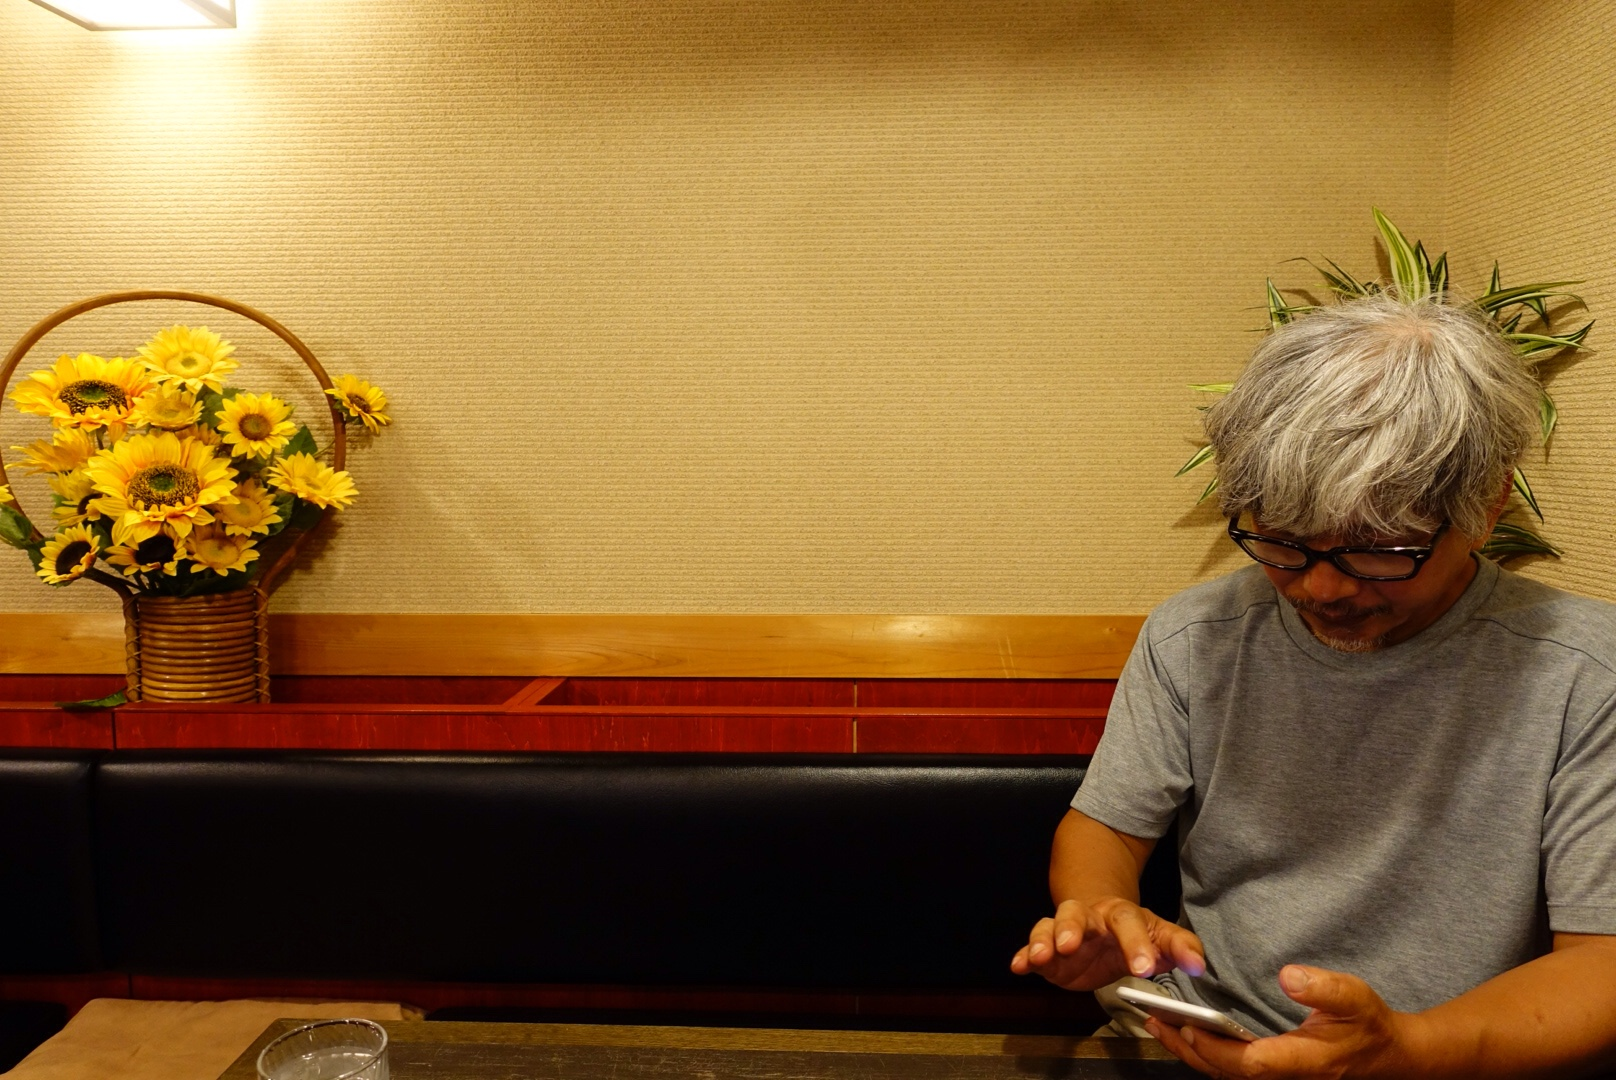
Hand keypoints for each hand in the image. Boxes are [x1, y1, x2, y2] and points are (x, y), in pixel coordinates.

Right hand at [1008, 896, 1205, 990]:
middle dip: (1072, 927)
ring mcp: (1065, 932)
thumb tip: (1199, 965)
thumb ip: (1180, 948)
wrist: (1102, 923)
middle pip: (1077, 914)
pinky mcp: (1048, 951)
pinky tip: (1019, 966)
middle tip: (1072, 945)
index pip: (1129, 923)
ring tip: (1040, 955)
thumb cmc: (1133, 933)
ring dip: (1044, 938)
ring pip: (1049, 925)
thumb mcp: (1159, 938)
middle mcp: (1089, 918)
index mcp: (1120, 915)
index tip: (1145, 968)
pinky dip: (1023, 955)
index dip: (1136, 944)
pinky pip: (1030, 947)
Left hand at [1147, 964, 1419, 1078]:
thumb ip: (1324, 989)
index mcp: (1303, 1061)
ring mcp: (1278, 1077)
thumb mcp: (1355, 998)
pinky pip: (1231, 1068)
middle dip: (1188, 1048)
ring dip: (1189, 1051)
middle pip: (1227, 1072)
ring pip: (1224, 1073)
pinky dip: (1205, 1052)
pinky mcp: (1273, 1071)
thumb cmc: (1369, 1024)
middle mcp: (1286, 1075)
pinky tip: (1186, 1032)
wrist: (1387, 1056)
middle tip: (1154, 1019)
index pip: (1252, 1063)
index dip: (1217, 1048)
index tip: (1190, 1024)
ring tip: (1157, 1023)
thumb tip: (1287, 976)